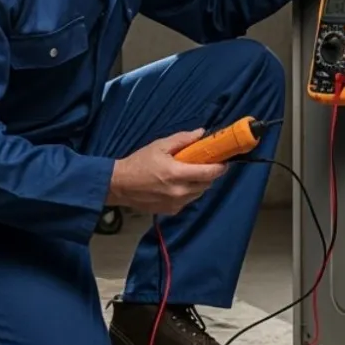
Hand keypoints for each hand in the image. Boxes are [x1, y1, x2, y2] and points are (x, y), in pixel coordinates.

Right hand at [107, 130, 226, 215]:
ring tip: (191, 174)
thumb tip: (202, 133)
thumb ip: (182, 139)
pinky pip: (188, 201)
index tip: (224, 161)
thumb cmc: (139, 162)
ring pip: (199, 193)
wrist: (119, 185)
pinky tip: (179, 185)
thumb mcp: (159, 146)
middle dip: (210, 174)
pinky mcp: (171, 211)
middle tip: (205, 164)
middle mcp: (180, 192)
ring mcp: (176, 204)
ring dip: (200, 184)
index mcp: (177, 174)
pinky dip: (189, 192)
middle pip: (207, 184)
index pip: (209, 173)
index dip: (221, 167)